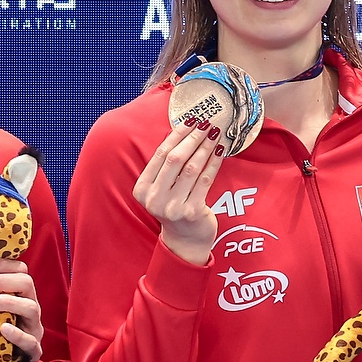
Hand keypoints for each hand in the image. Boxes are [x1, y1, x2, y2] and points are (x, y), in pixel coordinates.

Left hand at [0, 258, 42, 361]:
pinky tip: (3, 329)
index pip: (20, 271)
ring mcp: (33, 329)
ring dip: (9, 301)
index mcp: (18, 296)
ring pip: (31, 308)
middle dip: (4, 280)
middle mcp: (29, 308)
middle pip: (27, 283)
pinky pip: (30, 341)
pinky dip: (17, 334)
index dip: (5, 265)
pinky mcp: (33, 351)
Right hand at [133, 118, 225, 265]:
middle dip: (193, 138)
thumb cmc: (174, 206)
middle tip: (206, 124)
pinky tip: (219, 152)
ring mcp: (173, 207)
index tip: (190, 121)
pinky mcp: (192, 212)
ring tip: (215, 134)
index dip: (177, 135)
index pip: (160, 155)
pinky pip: (205, 180)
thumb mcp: (162, 188)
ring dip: (205, 148)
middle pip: (175, 159)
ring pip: (192, 168)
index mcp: (142, 190)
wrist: (185, 240)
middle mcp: (155, 199)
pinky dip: (213, 163)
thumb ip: (167, 166)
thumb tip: (184, 131)